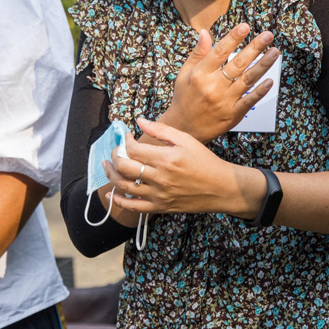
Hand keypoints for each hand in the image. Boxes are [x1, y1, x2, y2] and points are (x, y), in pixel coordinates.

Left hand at [102, 118, 265, 218]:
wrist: (221, 187)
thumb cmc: (205, 161)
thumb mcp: (186, 140)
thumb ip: (161, 130)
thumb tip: (139, 121)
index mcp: (165, 158)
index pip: (134, 149)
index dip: (125, 141)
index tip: (126, 137)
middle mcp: (160, 177)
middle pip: (125, 167)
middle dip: (115, 156)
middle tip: (116, 151)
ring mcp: (158, 194)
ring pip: (125, 186)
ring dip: (111, 176)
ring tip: (107, 167)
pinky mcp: (160, 207)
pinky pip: (133, 207)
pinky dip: (119, 201)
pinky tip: (112, 194)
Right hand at [161, 23, 278, 142]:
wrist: (183, 129)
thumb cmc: (184, 98)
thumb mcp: (184, 73)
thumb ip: (198, 53)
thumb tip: (205, 32)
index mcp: (200, 74)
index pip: (219, 51)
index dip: (233, 38)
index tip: (245, 26)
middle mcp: (213, 86)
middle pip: (238, 63)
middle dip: (255, 47)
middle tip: (268, 35)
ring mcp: (224, 101)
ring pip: (247, 80)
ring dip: (262, 65)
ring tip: (274, 52)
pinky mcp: (232, 114)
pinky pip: (249, 101)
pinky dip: (260, 91)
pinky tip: (270, 81)